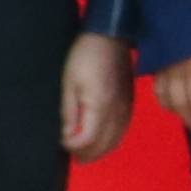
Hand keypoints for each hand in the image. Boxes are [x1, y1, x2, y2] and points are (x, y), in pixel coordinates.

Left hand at [61, 33, 131, 161]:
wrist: (111, 36)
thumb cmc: (86, 56)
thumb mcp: (68, 83)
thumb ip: (69, 113)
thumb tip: (67, 135)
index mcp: (100, 107)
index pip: (86, 140)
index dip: (71, 146)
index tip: (61, 142)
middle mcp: (117, 112)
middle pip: (103, 146)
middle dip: (85, 154)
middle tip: (71, 155)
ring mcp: (126, 108)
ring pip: (115, 141)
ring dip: (99, 151)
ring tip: (84, 152)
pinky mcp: (130, 103)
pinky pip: (122, 131)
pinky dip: (111, 141)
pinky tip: (101, 140)